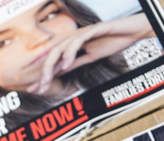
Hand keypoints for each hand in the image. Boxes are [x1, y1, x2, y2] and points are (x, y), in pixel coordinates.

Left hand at [30, 16, 155, 93]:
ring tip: (48, 79)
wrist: (130, 32)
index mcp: (72, 45)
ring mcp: (82, 33)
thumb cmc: (112, 43)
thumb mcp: (90, 57)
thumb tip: (60, 71)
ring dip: (53, 64)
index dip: (42, 74)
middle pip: (52, 54)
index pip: (53, 60)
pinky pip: (77, 41)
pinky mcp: (92, 29)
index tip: (33, 89)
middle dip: (44, 72)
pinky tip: (66, 63)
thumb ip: (75, 63)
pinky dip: (70, 52)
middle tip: (40, 88)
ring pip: (61, 48)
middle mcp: (74, 37)